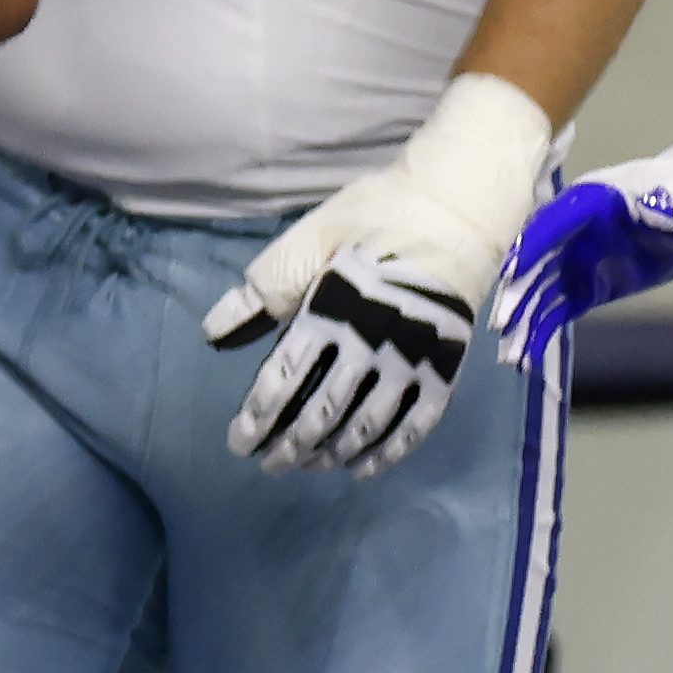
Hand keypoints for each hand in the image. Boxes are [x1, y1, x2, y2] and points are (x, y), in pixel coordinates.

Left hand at [195, 75, 543, 475]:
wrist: (458, 205)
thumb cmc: (373, 215)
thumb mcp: (306, 242)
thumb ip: (262, 293)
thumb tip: (214, 333)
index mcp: (328, 313)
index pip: (283, 382)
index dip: (257, 418)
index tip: (239, 442)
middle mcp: (370, 345)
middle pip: (321, 413)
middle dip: (289, 445)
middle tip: (267, 465)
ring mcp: (412, 360)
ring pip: (365, 426)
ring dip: (332, 453)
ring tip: (309, 467)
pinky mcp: (446, 367)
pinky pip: (415, 425)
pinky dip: (387, 452)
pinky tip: (363, 467)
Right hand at [486, 87, 672, 366]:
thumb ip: (665, 203)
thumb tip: (653, 207)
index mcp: (588, 202)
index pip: (552, 224)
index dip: (531, 247)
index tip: (510, 274)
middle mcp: (569, 231)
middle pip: (536, 263)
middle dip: (518, 293)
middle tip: (501, 325)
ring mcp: (574, 261)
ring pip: (540, 293)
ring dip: (523, 322)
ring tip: (511, 355)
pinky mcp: (585, 286)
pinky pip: (557, 311)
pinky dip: (541, 332)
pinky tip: (526, 358)